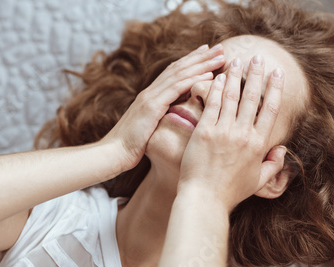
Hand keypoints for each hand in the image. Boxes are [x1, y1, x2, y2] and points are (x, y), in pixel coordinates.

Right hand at [101, 44, 226, 170]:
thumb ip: (159, 120)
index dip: (190, 61)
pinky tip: (209, 74)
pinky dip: (194, 79)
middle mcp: (150, 92)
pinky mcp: (152, 106)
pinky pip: (176, 88)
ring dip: (202, 63)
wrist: (113, 153)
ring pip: (180, 74)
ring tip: (220, 55)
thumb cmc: (130, 147)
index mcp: (150, 97)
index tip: (206, 53)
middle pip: (178, 68)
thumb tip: (172, 119)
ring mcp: (150, 97)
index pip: (173, 73)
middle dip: (200, 57)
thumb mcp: (147, 130)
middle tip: (219, 47)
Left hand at [178, 55, 286, 212]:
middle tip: (257, 58)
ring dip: (236, 76)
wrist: (204, 198)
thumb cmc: (230, 192)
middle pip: (253, 97)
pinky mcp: (204, 132)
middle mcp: (243, 134)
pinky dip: (217, 89)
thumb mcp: (259, 181)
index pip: (270, 109)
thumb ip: (274, 165)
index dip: (275, 89)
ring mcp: (223, 132)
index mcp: (259, 144)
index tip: (277, 73)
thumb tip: (283, 150)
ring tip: (238, 61)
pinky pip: (212, 105)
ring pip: (232, 97)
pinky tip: (219, 77)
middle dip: (256, 74)